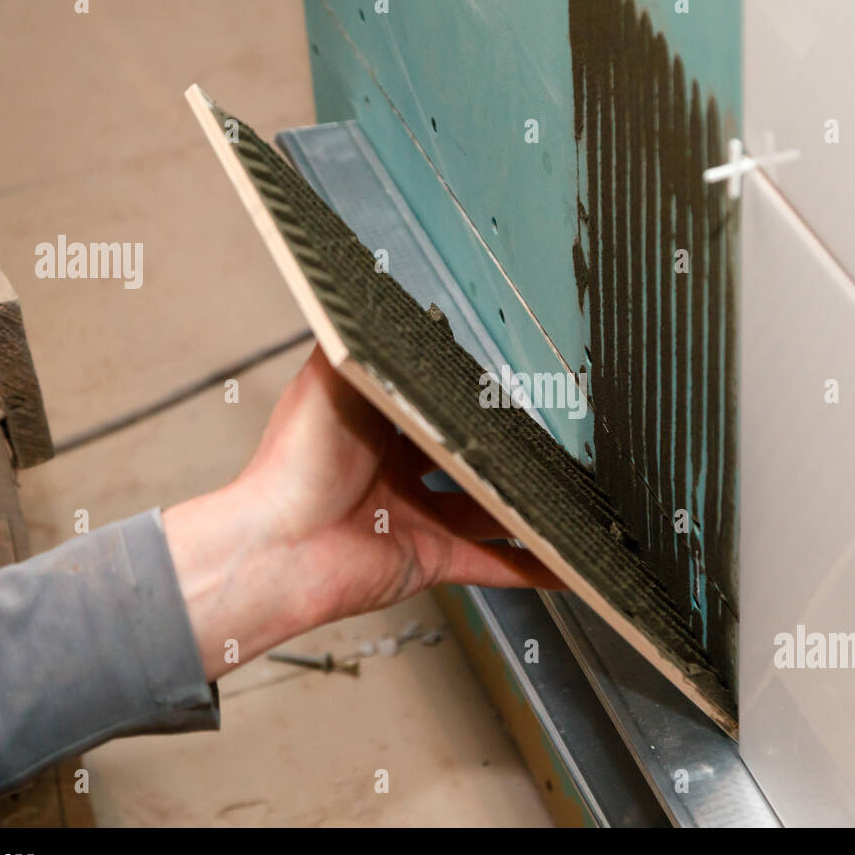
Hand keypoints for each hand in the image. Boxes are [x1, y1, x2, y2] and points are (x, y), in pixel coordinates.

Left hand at [163, 345, 561, 680]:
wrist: (280, 547)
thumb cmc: (294, 464)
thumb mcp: (329, 377)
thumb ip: (356, 339)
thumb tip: (368, 289)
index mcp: (374, 427)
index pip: (431, 403)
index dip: (466, 392)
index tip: (507, 376)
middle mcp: (396, 472)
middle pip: (467, 456)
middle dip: (506, 447)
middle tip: (553, 432)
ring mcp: (417, 517)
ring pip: (489, 510)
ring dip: (528, 504)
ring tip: (574, 491)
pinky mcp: (433, 559)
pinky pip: (493, 564)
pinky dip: (533, 566)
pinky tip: (566, 558)